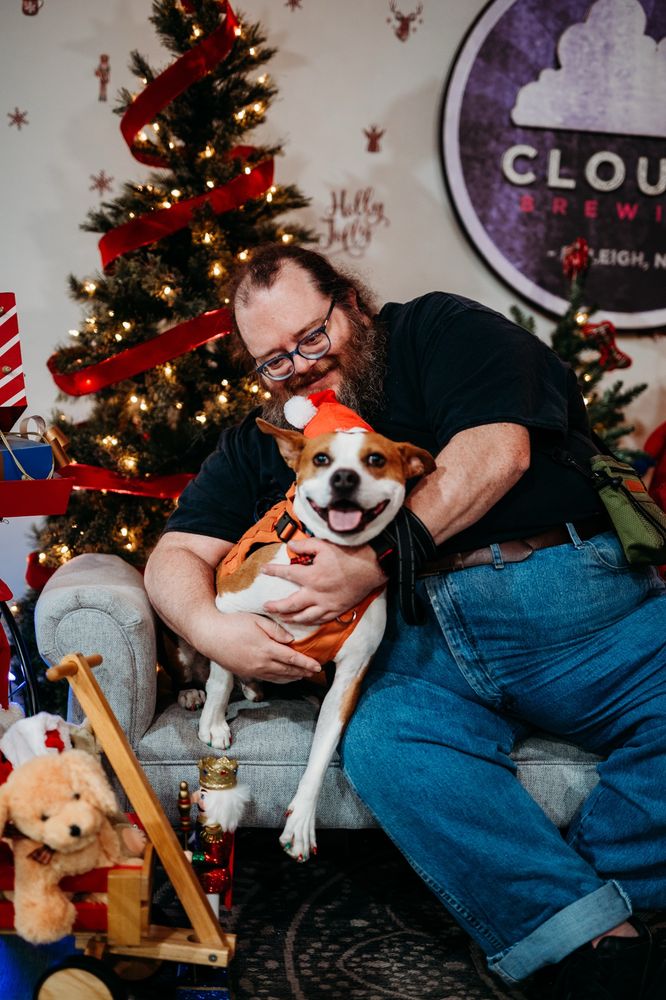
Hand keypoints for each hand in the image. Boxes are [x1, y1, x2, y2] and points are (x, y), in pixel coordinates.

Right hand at [204, 612, 321, 683]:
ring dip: (292, 677)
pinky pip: (268, 678)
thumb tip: (291, 640)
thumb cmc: (233, 623)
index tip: (318, 665)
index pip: (292, 658)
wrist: (209, 635)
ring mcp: (253, 670)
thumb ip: (276, 631)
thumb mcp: (256, 620)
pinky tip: (284, 677)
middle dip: (303, 672)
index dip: (306, 663)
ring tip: (303, 675)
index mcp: (266, 649)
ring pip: (278, 677)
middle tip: (314, 672)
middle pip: (288, 670)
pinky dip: (280, 679)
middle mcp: (261, 663)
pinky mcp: (246, 673)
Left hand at [261, 538, 385, 624]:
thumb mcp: (324, 545)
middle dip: (276, 607)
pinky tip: (304, 621)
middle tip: (265, 607)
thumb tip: (289, 545)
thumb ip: (305, 545)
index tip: (263, 570)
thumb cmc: (349, 553)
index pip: (286, 574)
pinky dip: (310, 622)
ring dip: (290, 619)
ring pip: (304, 617)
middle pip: (290, 605)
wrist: (372, 566)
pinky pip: (321, 620)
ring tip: (281, 618)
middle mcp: (317, 593)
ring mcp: (327, 604)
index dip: (273, 571)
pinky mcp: (338, 609)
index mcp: (312, 576)